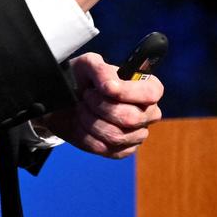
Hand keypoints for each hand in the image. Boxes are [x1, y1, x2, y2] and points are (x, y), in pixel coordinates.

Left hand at [35, 53, 163, 158]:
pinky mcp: (121, 151)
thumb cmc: (82, 78)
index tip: (107, 88)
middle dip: (101, 105)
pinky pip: (103, 147)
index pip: (150, 93)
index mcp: (148, 88)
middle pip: (131, 118)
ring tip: (82, 107)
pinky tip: (81, 122)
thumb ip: (102, 70)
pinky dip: (86, 134)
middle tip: (87, 95)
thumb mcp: (88, 65)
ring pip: (116, 135)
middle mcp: (148, 113)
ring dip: (90, 119)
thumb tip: (111, 86)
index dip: (128, 92)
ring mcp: (136, 135)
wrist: (66, 101)